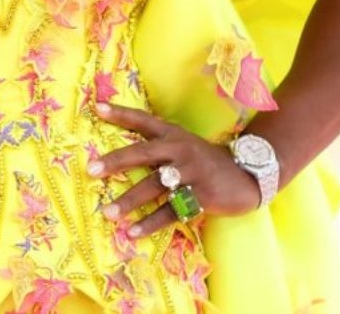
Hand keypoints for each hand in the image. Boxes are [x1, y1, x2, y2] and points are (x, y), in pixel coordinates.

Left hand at [88, 104, 259, 236]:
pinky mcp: (202, 196)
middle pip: (143, 153)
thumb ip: (158, 144)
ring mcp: (191, 172)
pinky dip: (151, 223)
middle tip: (92, 170)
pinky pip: (171, 211)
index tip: (96, 108)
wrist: (247, 175)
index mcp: (173, 135)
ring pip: (154, 186)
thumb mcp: (184, 144)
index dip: (120, 113)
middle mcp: (180, 149)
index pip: (143, 119)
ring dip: (129, 201)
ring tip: (108, 212)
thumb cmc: (205, 161)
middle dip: (116, 161)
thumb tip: (121, 152)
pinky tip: (133, 232)